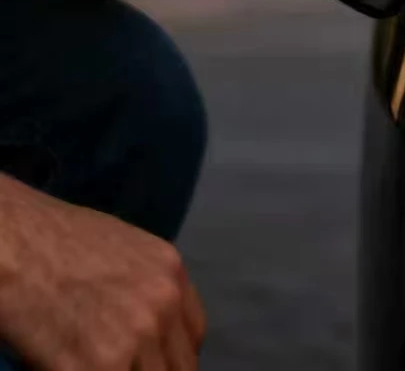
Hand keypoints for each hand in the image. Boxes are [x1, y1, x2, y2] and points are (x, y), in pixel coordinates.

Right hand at [0, 175, 204, 370]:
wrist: (17, 244)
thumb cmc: (58, 242)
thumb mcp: (127, 253)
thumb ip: (146, 291)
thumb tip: (143, 328)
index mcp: (172, 275)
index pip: (193, 339)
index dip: (169, 358)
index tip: (148, 364)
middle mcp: (163, 307)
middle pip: (175, 368)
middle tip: (122, 367)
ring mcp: (132, 340)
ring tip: (93, 364)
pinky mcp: (98, 367)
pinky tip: (71, 369)